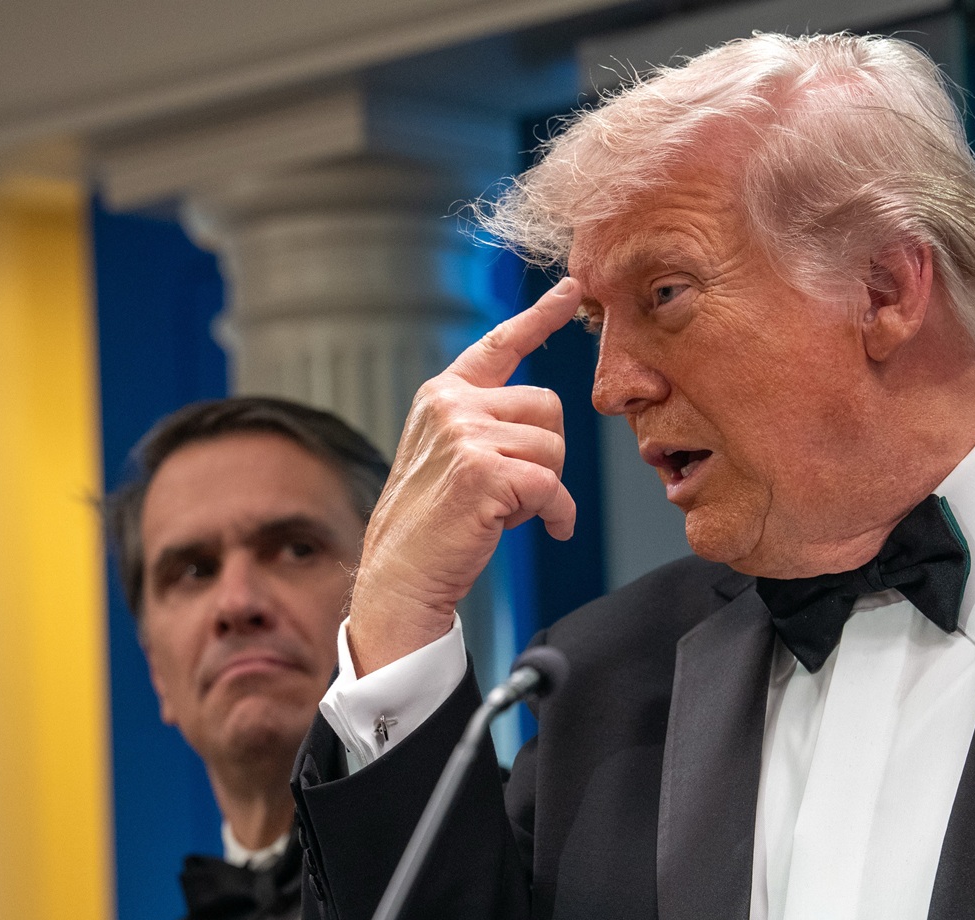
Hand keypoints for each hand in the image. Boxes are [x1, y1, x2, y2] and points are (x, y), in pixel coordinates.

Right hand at [347, 278, 582, 674]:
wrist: (400, 576)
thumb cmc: (432, 524)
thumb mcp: (450, 456)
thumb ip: (487, 424)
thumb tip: (544, 419)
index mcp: (444, 395)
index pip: (501, 344)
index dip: (541, 315)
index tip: (574, 288)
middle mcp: (451, 405)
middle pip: (548, 407)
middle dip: (546, 453)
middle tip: (514, 491)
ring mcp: (464, 435)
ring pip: (554, 447)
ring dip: (546, 487)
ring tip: (508, 509)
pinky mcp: (483, 472)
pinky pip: (553, 486)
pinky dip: (557, 515)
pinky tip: (544, 529)